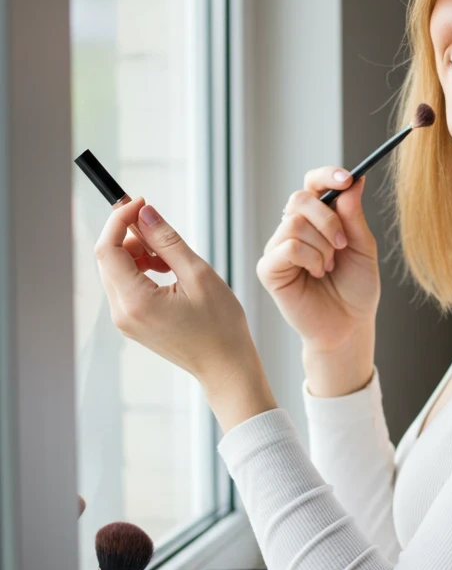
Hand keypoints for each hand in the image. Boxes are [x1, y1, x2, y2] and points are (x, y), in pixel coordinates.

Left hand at [94, 195, 257, 388]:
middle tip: (162, 231)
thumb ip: (167, 240)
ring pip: (117, 270)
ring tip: (171, 258)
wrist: (225, 367)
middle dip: (131, 237)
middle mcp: (122, 313)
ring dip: (138, 253)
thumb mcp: (198, 274)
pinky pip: (126, 286)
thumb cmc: (220, 327)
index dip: (119, 219)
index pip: (107, 249)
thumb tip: (145, 212)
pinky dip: (142, 270)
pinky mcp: (133, 322)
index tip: (140, 202)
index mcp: (136, 301)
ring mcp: (125, 320)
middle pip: (109, 258)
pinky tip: (168, 271)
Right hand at [256, 166, 379, 350]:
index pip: (312, 183)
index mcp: (316, 219)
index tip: (347, 178)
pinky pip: (288, 246)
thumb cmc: (355, 288)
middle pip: (300, 198)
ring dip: (322, 246)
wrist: (350, 325)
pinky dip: (311, 259)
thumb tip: (354, 180)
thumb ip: (354, 215)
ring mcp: (278, 248)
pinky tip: (317, 274)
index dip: (326, 176)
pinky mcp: (269, 268)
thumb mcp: (363, 247)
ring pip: (294, 223)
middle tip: (342, 244)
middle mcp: (293, 228)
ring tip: (329, 266)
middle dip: (328, 219)